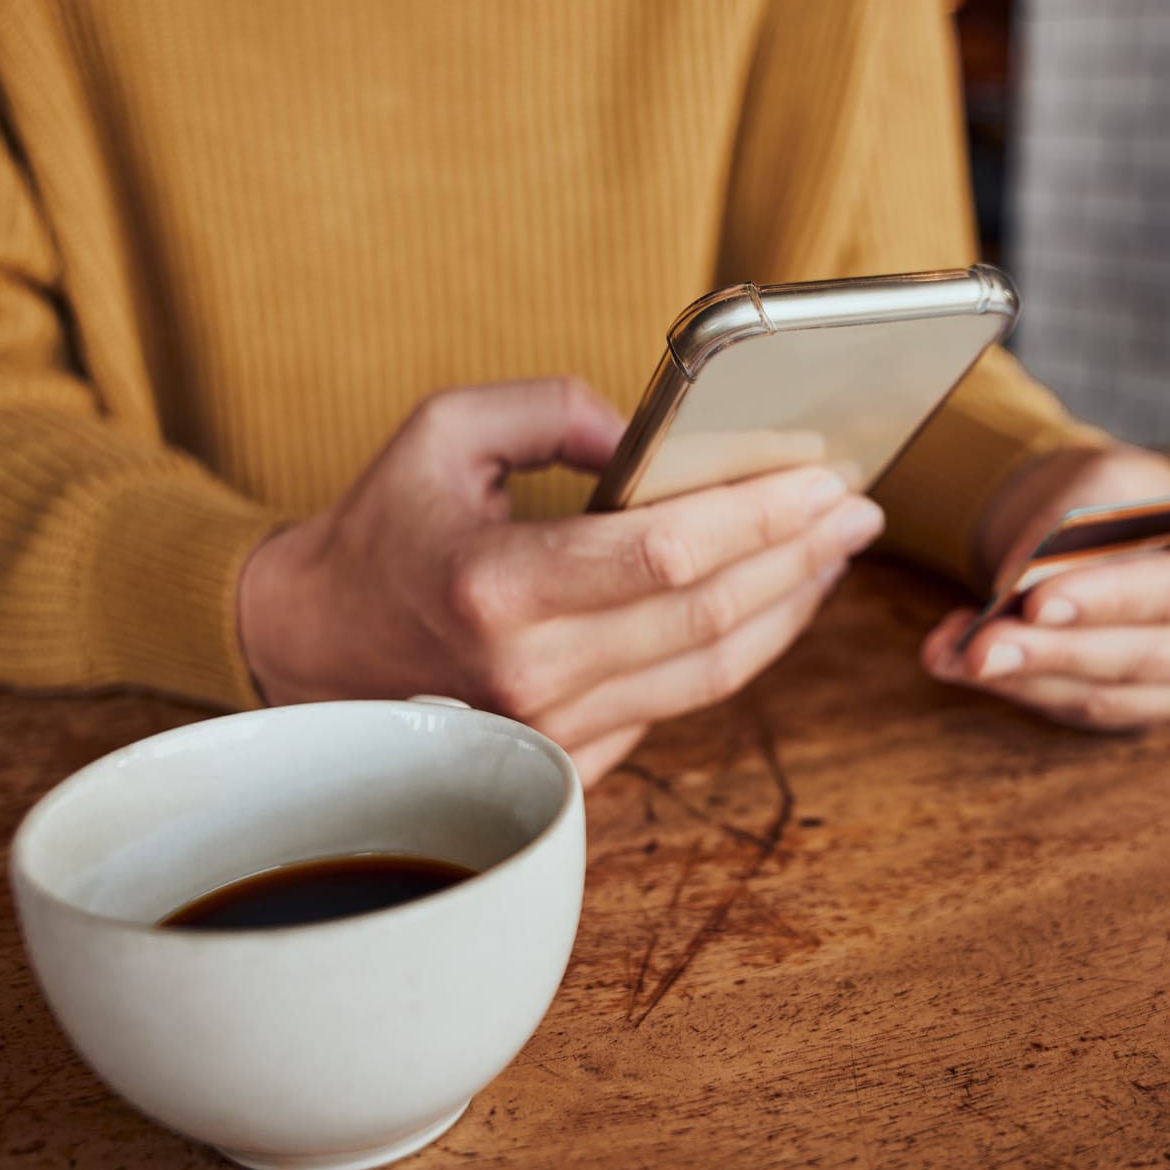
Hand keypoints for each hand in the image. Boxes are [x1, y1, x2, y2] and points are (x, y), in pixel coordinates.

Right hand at [237, 378, 883, 783]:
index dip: (759, 515)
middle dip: (800, 556)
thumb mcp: (443, 432)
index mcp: (495, 588)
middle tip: (859, 510)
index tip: (825, 480)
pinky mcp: (568, 760)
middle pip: (706, 616)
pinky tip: (775, 600)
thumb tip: (651, 433)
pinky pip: (680, 704)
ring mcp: (551, 730)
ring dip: (789, 608)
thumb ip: (552, 409)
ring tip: (833, 551)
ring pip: (710, 672)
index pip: (665, 554)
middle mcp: (529, 673)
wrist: (310, 649)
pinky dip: (741, 649)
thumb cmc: (383, 530)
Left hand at [921, 446, 1169, 729]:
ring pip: (1105, 696)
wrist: (1107, 528)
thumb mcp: (1106, 480)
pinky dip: (1017, 686)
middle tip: (978, 644)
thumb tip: (1020, 585)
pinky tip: (954, 662)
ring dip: (1021, 676)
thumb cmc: (1121, 498)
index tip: (1035, 601)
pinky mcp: (1148, 715)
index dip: (1110, 600)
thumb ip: (1074, 523)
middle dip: (1054, 652)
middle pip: (1146, 658)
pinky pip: (1079, 712)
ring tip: (948, 651)